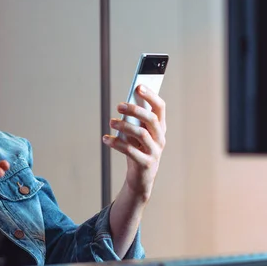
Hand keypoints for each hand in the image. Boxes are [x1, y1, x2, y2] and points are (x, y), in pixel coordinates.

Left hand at [103, 85, 165, 200]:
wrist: (140, 178)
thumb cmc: (137, 150)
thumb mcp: (136, 134)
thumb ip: (134, 121)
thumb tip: (123, 106)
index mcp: (160, 127)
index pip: (160, 107)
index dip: (151, 96)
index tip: (139, 86)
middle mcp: (160, 138)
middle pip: (151, 119)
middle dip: (135, 110)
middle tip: (118, 106)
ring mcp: (155, 152)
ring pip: (142, 134)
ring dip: (124, 126)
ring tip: (111, 122)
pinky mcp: (146, 164)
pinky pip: (131, 151)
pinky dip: (116, 143)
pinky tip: (106, 138)